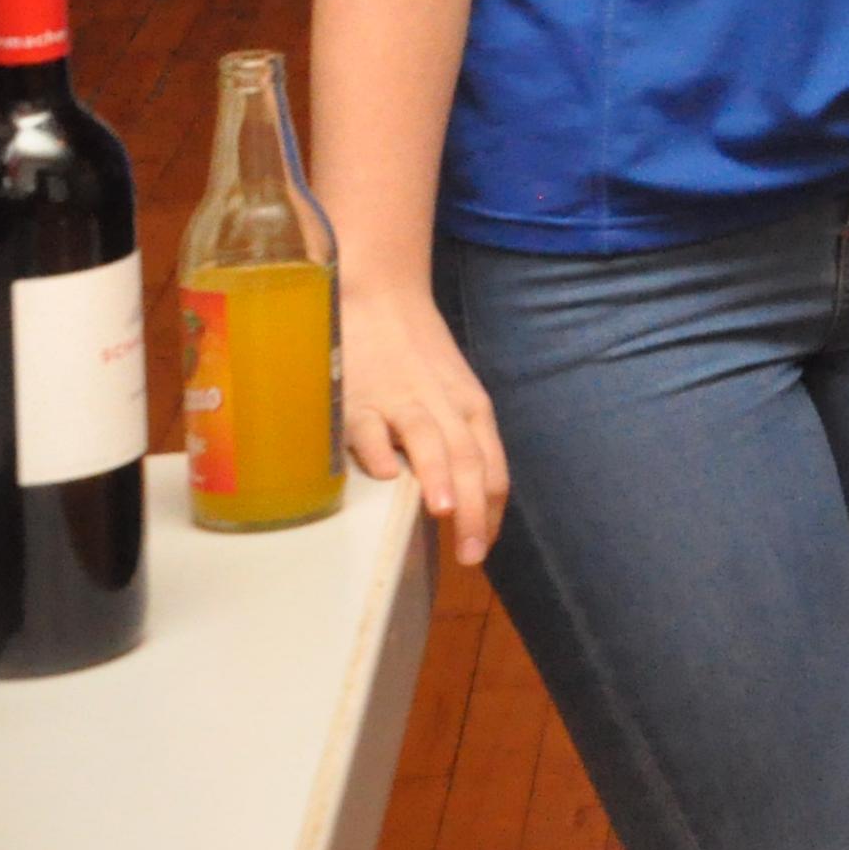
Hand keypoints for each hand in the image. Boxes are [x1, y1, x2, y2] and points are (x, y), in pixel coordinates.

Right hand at [342, 279, 507, 567]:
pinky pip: (368, 427)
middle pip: (467, 460)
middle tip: (470, 554)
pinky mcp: (357, 397)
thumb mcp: (453, 392)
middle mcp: (444, 406)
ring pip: (428, 439)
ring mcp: (400, 401)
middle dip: (471, 510)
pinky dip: (378, 450)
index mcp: (472, 409)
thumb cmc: (418, 352)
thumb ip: (461, 437)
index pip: (491, 465)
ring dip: (437, 475)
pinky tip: (385, 476)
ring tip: (442, 512)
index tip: (483, 545)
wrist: (381, 295)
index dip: (489, 508)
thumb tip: (465, 498)